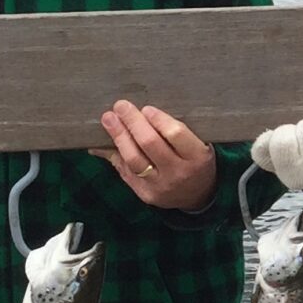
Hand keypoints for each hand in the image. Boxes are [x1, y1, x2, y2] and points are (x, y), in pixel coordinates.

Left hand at [93, 101, 217, 210]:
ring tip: (109, 119)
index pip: (175, 134)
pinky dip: (114, 153)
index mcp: (197, 157)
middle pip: (150, 144)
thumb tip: (145, 110)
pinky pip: (125, 170)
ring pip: (133, 159)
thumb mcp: (199, 145)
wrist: (198, 197)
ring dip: (118, 136)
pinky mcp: (145, 194)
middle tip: (121, 106)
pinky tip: (104, 142)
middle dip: (133, 122)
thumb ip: (177, 131)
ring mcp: (160, 185)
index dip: (158, 119)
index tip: (146, 108)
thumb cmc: (196, 162)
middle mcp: (178, 173)